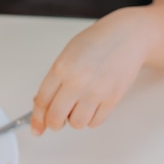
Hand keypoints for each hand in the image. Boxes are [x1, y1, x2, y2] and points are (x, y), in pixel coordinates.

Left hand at [31, 7, 150, 134]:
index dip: (37, 119)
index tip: (36, 128)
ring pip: (76, 123)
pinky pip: (95, 122)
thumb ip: (54, 80)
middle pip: (55, 117)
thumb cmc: (96, 43)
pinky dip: (91, 119)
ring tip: (79, 106)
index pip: (42, 102)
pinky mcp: (113, 98)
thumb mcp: (66, 56)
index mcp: (60, 69)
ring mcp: (96, 91)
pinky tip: (92, 106)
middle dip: (54, 123)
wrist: (127, 36)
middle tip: (57, 120)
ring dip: (75, 119)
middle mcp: (76, 81)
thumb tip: (42, 104)